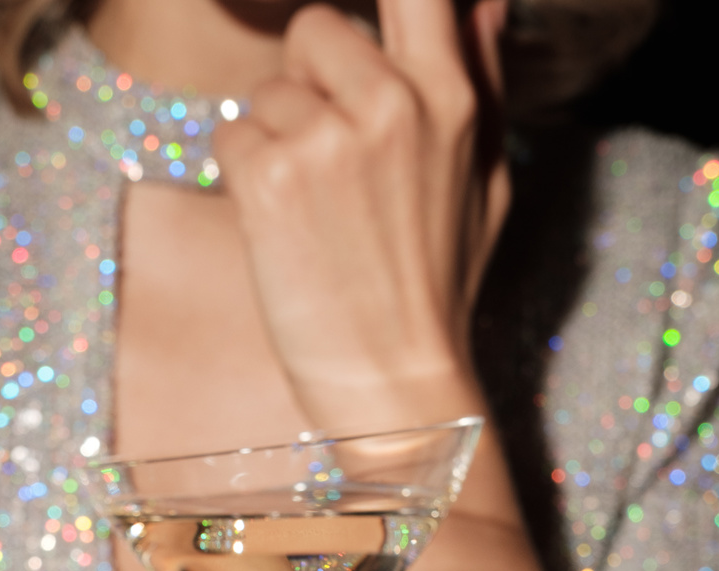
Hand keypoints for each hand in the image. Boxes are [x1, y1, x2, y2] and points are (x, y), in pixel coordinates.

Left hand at [213, 0, 509, 427]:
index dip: (377, 3)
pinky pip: (231, 136)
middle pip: (316, 28)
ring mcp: (327, 142)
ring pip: (266, 91)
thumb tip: (485, 3)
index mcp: (449, 96)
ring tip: (309, 210)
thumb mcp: (488, 183)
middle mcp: (390, 105)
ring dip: (272, 141)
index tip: (347, 49)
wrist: (395, 385)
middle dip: (307, 81)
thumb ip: (484, 82)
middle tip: (325, 158)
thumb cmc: (439, 292)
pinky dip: (240, 177)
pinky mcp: (271, 183)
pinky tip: (277, 226)